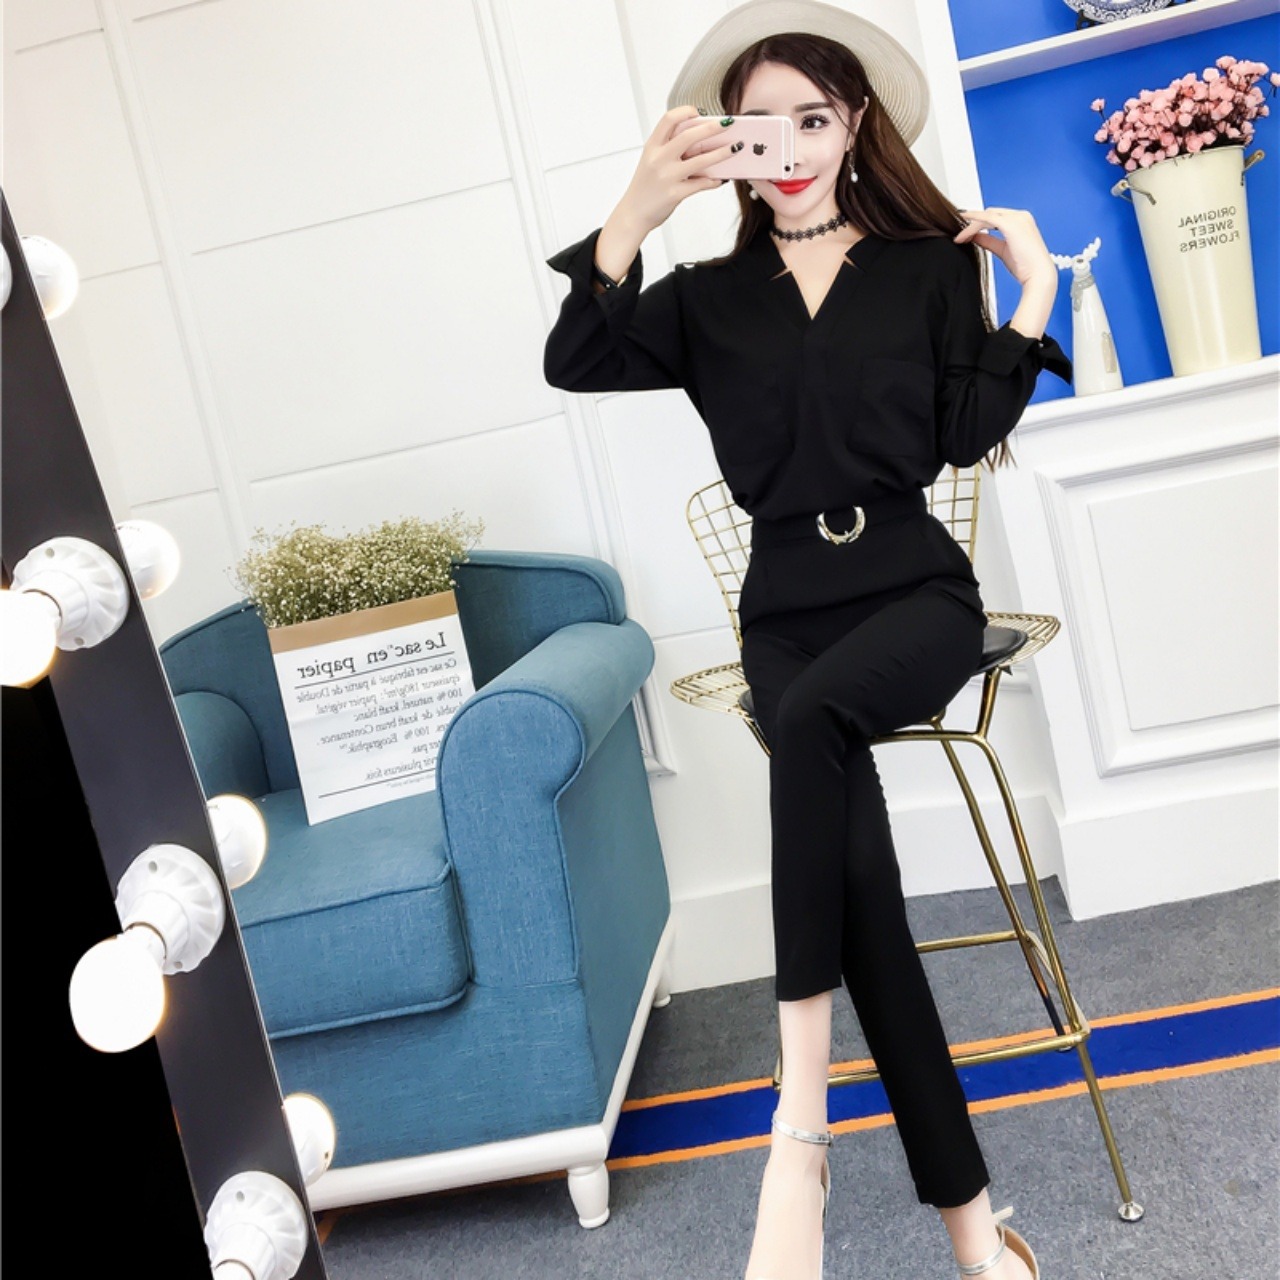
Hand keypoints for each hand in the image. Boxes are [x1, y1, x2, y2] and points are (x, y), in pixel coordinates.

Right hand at [614, 105, 736, 234]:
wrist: (633, 213)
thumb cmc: (645, 187)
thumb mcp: (651, 161)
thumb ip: (670, 148)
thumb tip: (700, 140)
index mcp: (652, 146)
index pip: (669, 119)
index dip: (686, 111)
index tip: (699, 112)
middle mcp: (658, 159)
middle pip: (689, 136)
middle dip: (712, 127)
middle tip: (728, 123)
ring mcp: (667, 176)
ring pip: (701, 160)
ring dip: (721, 153)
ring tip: (735, 148)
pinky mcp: (675, 194)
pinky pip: (701, 184)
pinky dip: (713, 181)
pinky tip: (721, 179)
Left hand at [954, 207, 1055, 288]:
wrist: (1038, 275)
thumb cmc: (1026, 266)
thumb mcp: (1002, 250)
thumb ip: (989, 241)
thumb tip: (975, 237)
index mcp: (1022, 221)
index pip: (996, 217)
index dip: (980, 223)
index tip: (966, 233)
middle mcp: (1021, 216)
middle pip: (990, 214)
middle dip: (973, 223)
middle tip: (960, 236)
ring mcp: (1017, 218)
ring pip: (987, 216)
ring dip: (971, 226)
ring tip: (960, 238)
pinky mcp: (1011, 225)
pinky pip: (987, 219)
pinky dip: (974, 221)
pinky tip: (964, 227)